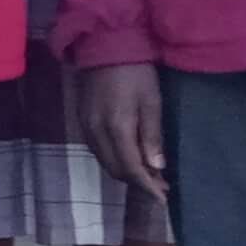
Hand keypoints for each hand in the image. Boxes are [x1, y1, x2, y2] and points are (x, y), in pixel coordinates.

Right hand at [74, 63, 167, 202]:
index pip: (131, 169)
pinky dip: (114, 160)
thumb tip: (156, 167)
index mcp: (116, 128)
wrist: (104, 46)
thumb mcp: (151, 101)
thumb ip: (151, 136)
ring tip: (148, 175)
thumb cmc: (135, 72)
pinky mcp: (82, 121)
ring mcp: (86, 127)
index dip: (147, 187)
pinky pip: (98, 151)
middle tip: (160, 186)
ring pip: (105, 162)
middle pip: (115, 170)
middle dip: (138, 182)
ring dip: (126, 172)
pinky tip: (129, 157)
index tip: (163, 198)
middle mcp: (96, 132)